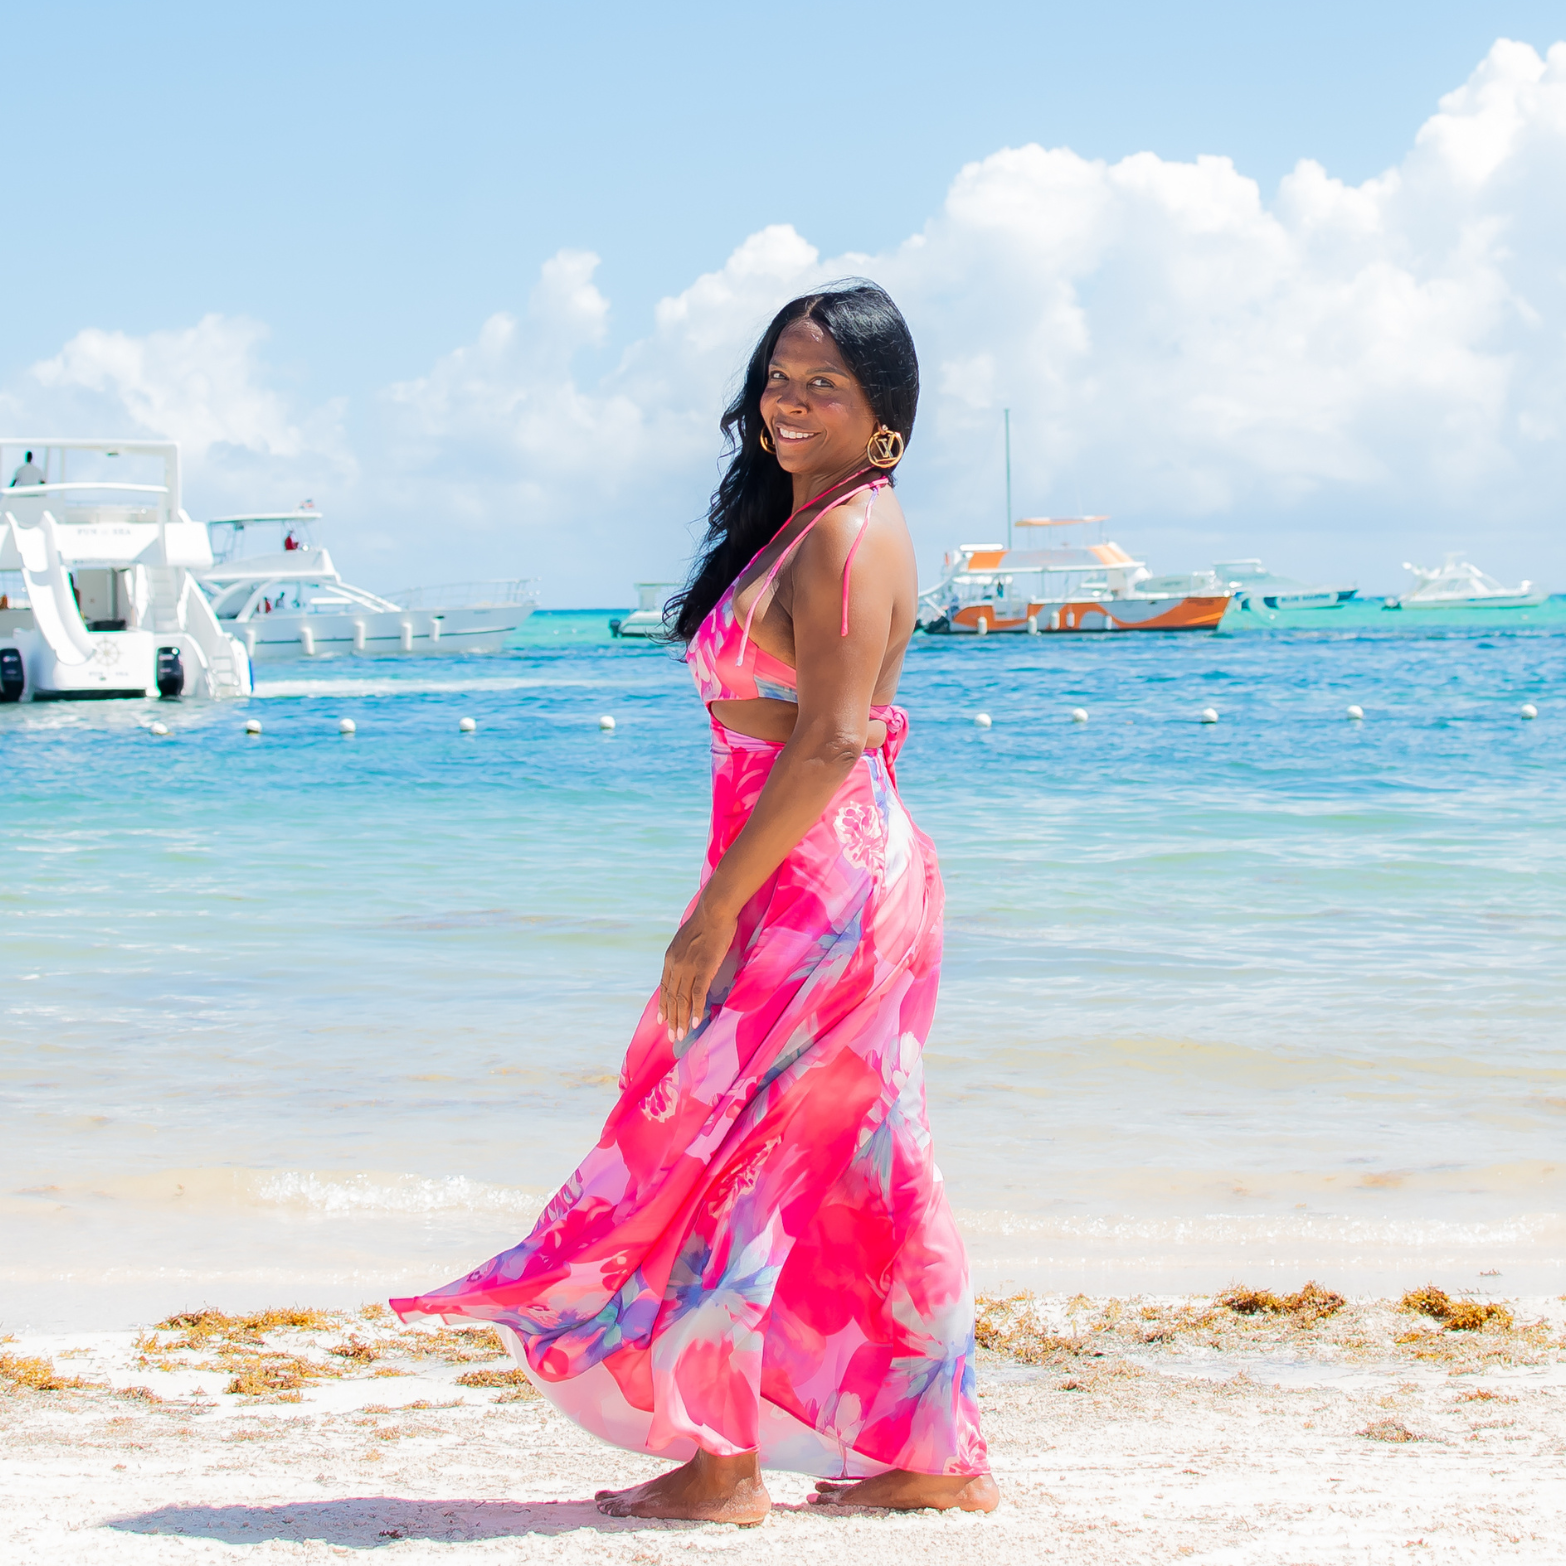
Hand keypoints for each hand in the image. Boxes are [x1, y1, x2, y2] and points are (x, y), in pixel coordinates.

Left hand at [658, 899, 736, 1042]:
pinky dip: (695, 1010)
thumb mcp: (687, 938)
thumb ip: (684, 953)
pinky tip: (695, 1022)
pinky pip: (697, 994)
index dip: (664, 1005)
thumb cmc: (706, 921)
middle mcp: (676, 965)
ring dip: (681, 1019)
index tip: (662, 1021)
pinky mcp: (704, 968)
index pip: (665, 987)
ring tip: (681, 1036)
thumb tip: (687, 961)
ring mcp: (689, 967)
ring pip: (682, 999)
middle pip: (671, 997)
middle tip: (672, 1037)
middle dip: (671, 1019)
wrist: (714, 910)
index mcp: (670, 958)